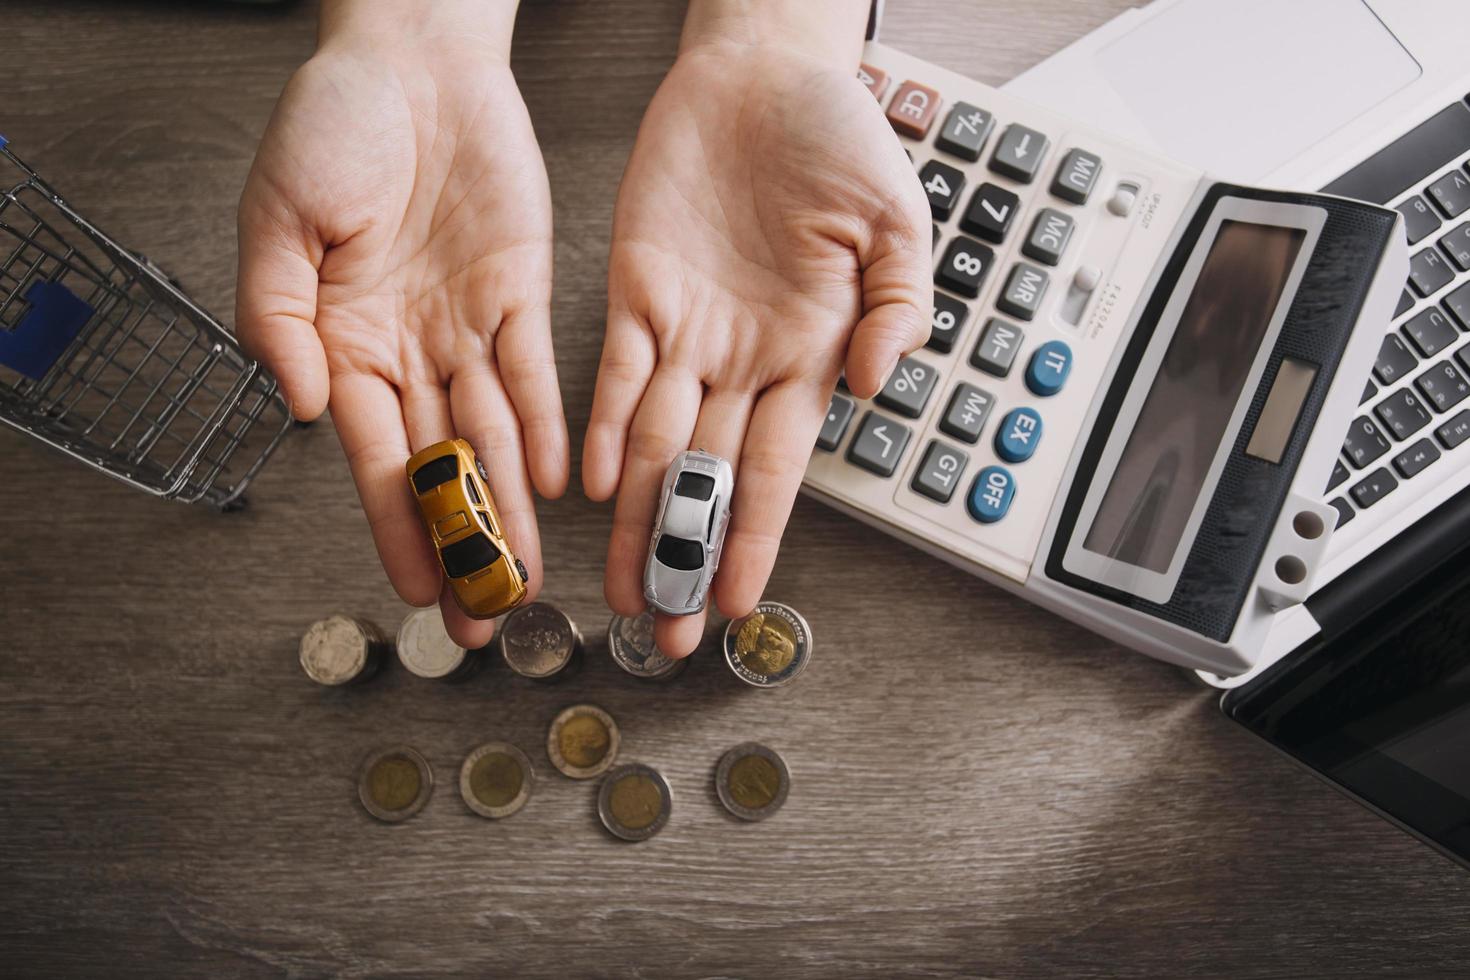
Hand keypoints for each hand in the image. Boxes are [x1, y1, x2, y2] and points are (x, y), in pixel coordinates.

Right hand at [237, 0, 565, 647]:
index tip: (417, 593)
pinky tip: (557, 482)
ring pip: (493, 435)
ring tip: (530, 575)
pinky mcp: (520, 290)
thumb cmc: (331, 125)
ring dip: (510, 507)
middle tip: (485, 617)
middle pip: (441, 465)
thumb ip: (277, 317)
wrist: (410, 57)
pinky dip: (546, 426)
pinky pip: (534, 372)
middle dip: (464, 544)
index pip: (374, 458)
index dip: (397, 526)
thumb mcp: (275, 219)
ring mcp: (467, 325)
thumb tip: (298, 410)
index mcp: (340, 341)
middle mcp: (409, 349)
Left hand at [584, 1, 931, 655]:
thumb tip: (873, 384)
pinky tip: (595, 483)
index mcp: (809, 354)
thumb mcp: (897, 222)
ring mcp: (687, 331)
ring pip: (655, 444)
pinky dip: (607, 427)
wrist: (765, 73)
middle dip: (685, 556)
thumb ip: (896, 307)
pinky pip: (617, 373)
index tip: (737, 601)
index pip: (775, 470)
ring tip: (617, 585)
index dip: (755, 537)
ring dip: (636, 517)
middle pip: (709, 478)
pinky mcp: (636, 292)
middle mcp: (744, 360)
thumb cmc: (839, 139)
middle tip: (664, 629)